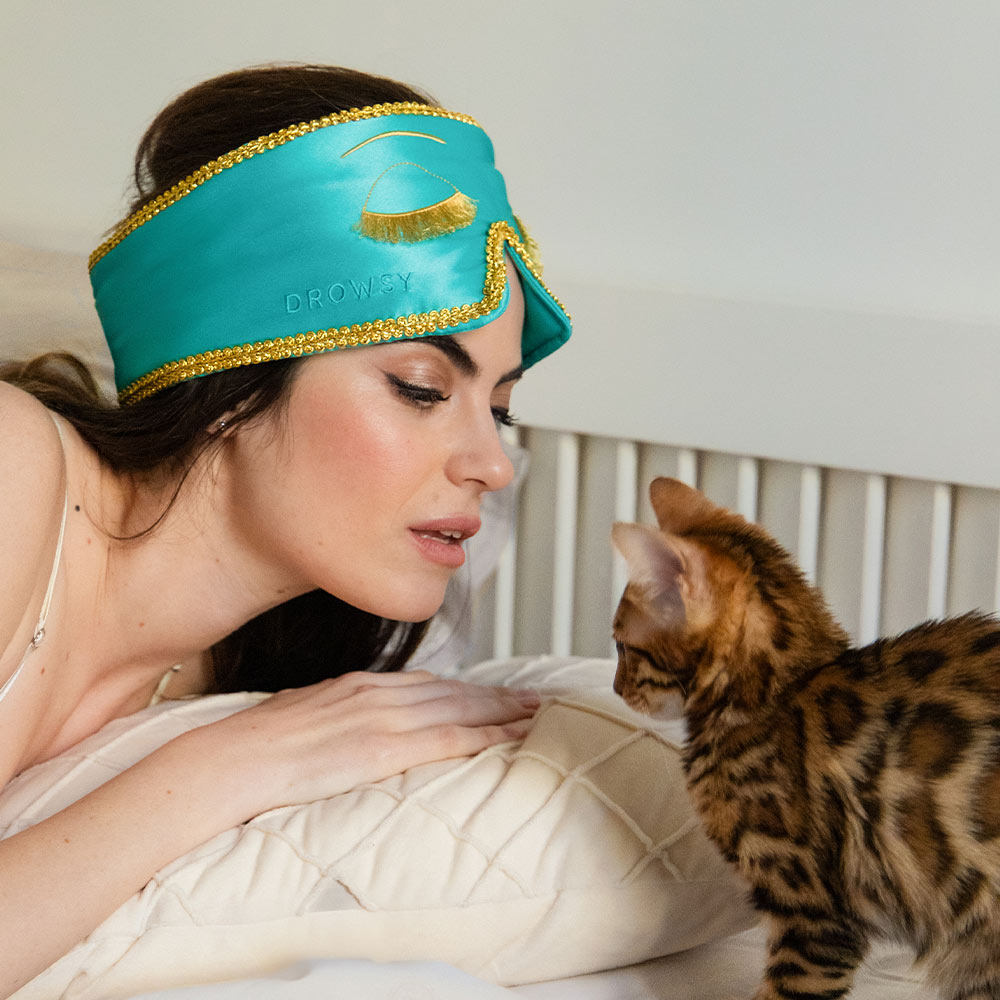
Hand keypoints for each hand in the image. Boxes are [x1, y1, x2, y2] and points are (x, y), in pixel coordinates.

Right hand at [194, 670, 539, 817]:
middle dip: (497, 693)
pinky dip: (486, 734)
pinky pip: (448, 738)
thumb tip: (349, 729)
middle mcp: (378, 694)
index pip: (426, 684)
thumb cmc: (256, 744)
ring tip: (536, 711)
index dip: (465, 688)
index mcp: (357, 686)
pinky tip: (511, 736)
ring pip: (460, 708)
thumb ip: (336, 717)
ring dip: (503, 710)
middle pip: (453, 691)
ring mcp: (383, 718)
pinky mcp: (384, 748)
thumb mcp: (302, 716)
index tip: (491, 691)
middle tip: (533, 695)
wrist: (232, 758)